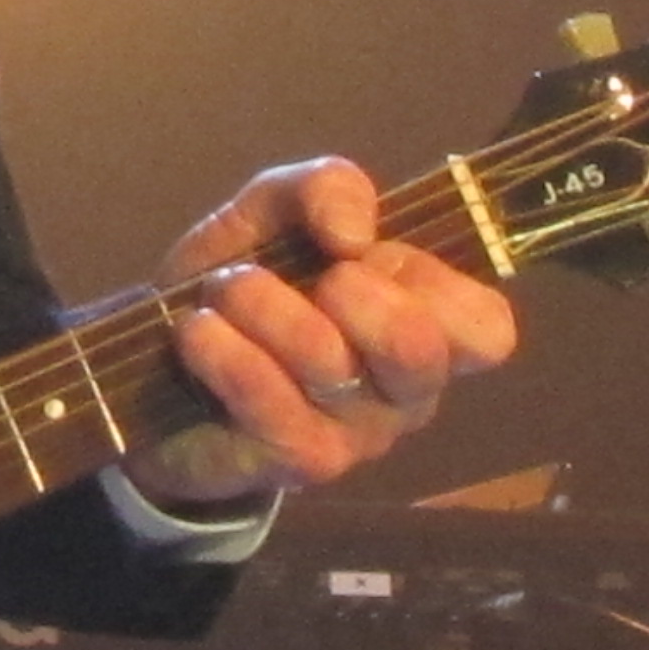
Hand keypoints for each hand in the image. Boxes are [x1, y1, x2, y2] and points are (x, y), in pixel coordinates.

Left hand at [117, 157, 518, 509]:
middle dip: (346, 291)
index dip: (431, 281)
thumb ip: (325, 188)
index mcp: (424, 324)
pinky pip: (266, 395)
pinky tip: (199, 331)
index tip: (358, 255)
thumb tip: (353, 231)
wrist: (162, 368)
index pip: (486, 327)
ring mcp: (358, 435)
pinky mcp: (299, 461)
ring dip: (257, 303)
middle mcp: (405, 391)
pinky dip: (218, 345)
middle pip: (417, 347)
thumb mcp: (279, 213)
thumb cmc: (248, 284)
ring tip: (222, 292)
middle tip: (307, 278)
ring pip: (327, 361)